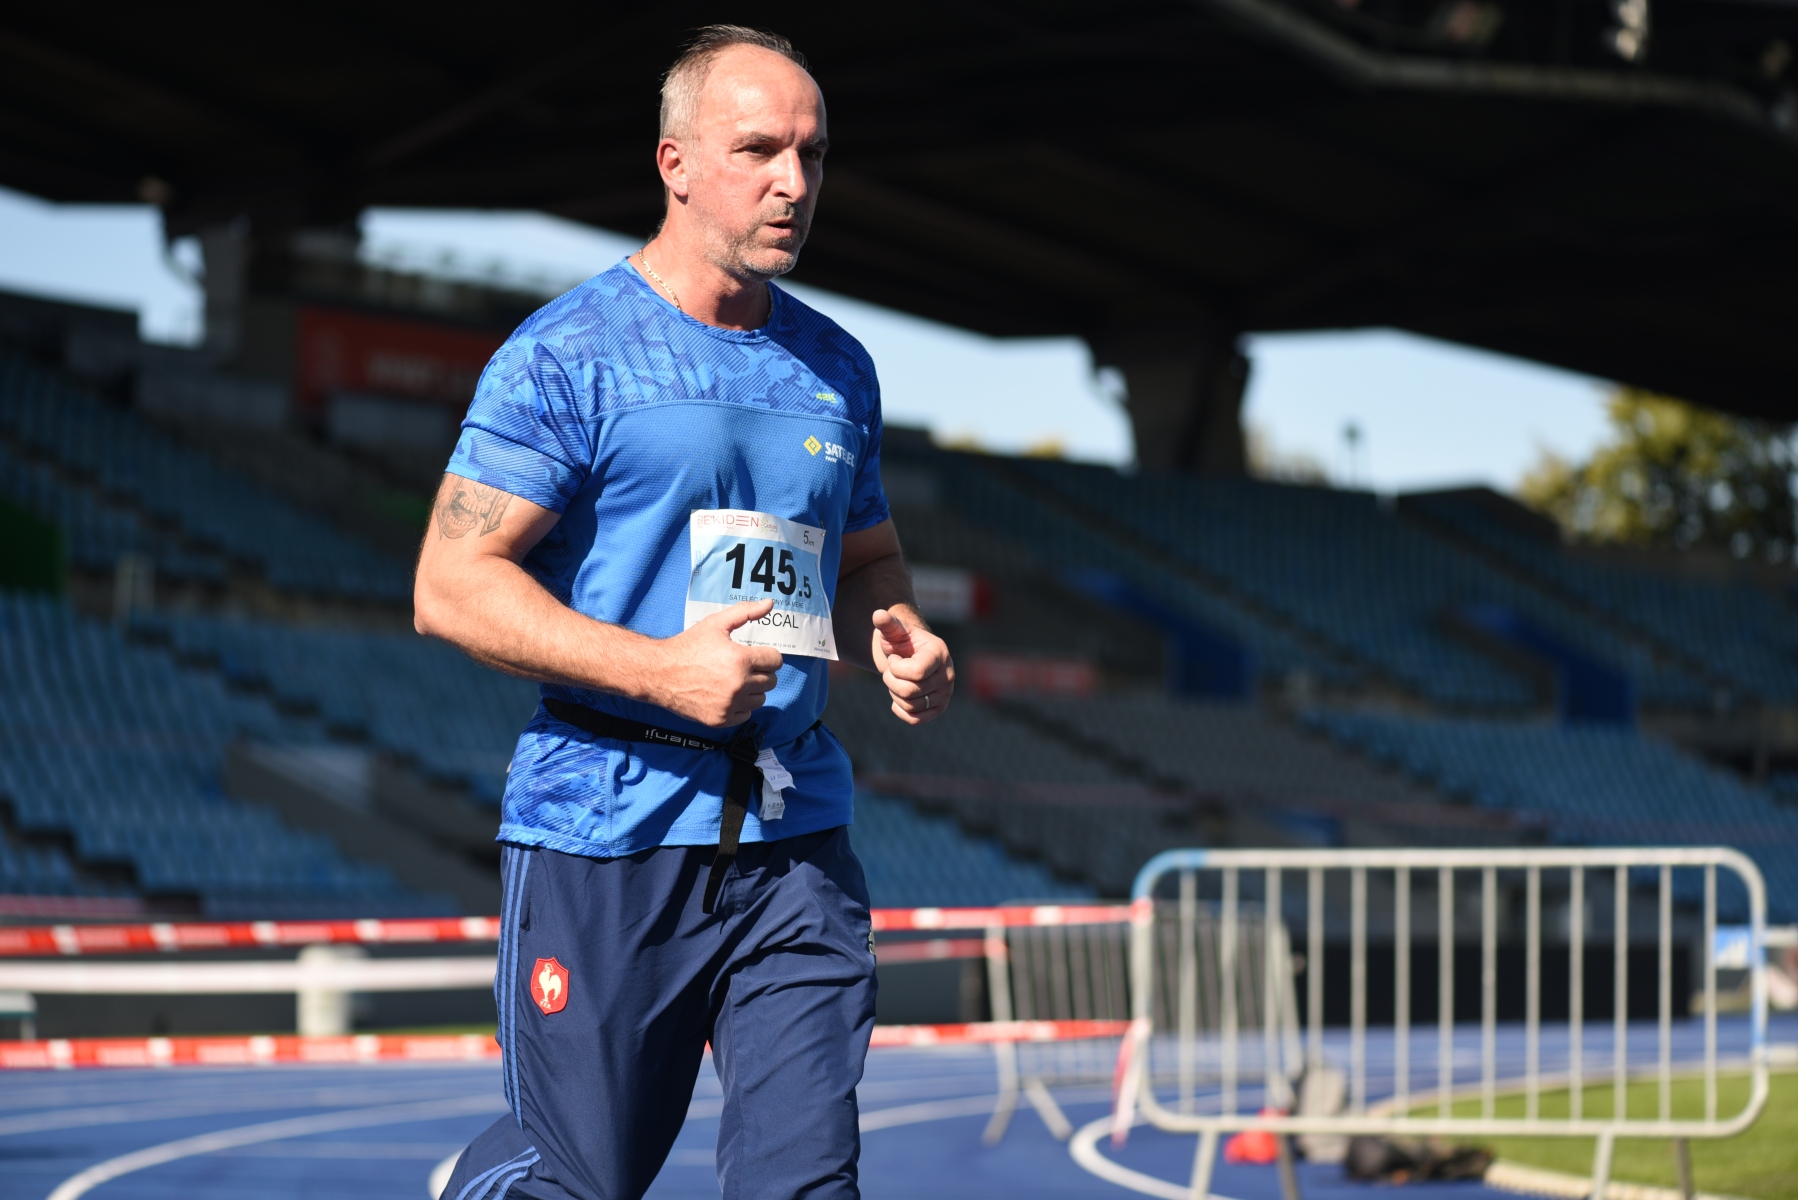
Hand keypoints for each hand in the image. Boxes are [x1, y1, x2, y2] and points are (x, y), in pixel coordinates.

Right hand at [650, 600, 784, 727]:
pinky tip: (726, 695)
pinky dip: (740, 706)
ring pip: (760, 699)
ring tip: (734, 680)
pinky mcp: (720, 720)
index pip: (776, 661)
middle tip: (743, 667)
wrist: (659, 673)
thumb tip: (769, 604)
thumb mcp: (715, 623)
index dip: (767, 656)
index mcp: (740, 659)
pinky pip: (746, 715)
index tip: (756, 656)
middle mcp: (738, 684)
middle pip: (771, 681)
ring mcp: (729, 704)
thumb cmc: (688, 646)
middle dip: (761, 672)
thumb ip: (745, 612)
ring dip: (752, 690)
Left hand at [872, 608, 953, 725]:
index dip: (896, 668)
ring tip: (897, 681)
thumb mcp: (893, 631)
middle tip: (891, 671)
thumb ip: (887, 623)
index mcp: (939, 653)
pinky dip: (901, 711)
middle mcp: (948, 675)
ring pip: (911, 706)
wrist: (908, 656)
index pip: (916, 673)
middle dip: (891, 681)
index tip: (894, 658)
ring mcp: (945, 693)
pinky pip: (916, 720)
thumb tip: (878, 614)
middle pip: (910, 691)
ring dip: (895, 694)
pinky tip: (897, 699)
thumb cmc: (900, 641)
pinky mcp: (939, 707)